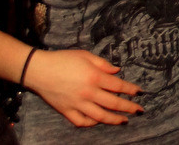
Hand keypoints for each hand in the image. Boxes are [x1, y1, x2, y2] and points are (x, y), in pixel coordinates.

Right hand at [23, 49, 142, 126]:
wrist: (38, 69)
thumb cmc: (62, 59)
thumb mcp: (85, 55)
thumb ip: (103, 64)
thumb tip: (117, 71)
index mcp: (94, 77)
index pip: (118, 86)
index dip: (131, 90)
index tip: (140, 93)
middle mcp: (88, 92)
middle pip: (113, 103)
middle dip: (129, 107)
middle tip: (139, 110)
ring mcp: (77, 104)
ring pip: (100, 116)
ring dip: (115, 119)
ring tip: (124, 120)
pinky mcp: (67, 111)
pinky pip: (82, 122)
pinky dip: (92, 123)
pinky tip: (99, 121)